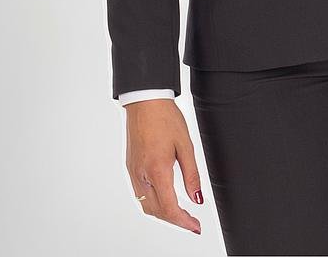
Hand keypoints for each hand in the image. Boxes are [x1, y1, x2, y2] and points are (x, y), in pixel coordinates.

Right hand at [124, 99, 203, 233]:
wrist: (145, 101)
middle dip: (174, 220)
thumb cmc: (165, 118)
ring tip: (180, 212)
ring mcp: (133, 172)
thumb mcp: (185, 145)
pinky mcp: (130, 167)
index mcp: (157, 169)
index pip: (169, 208)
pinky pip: (140, 194)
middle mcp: (141, 175)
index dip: (184, 222)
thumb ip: (192, 174)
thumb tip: (197, 198)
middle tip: (191, 221)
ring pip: (146, 205)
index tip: (195, 226)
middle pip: (156, 211)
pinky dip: (153, 202)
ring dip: (163, 213)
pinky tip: (165, 197)